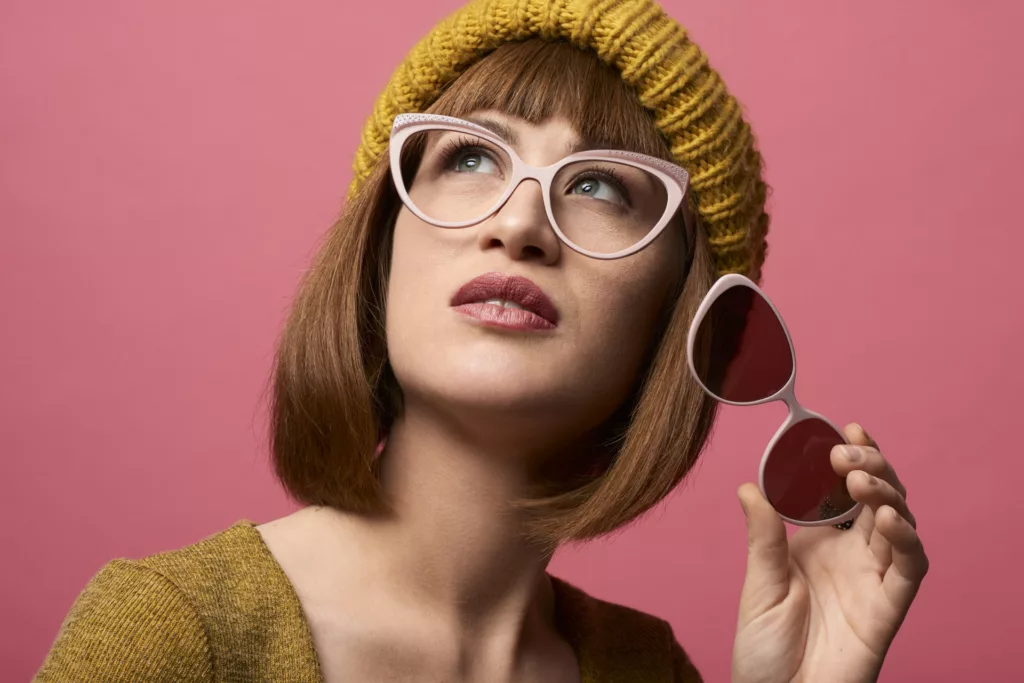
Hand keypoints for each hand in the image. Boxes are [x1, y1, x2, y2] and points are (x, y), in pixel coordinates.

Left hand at [731, 424, 927, 682]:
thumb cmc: (764, 650)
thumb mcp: (758, 584)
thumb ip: (763, 536)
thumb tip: (749, 485)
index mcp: (817, 543)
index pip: (840, 490)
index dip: (849, 458)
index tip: (843, 430)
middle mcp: (850, 554)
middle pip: (876, 497)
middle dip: (870, 465)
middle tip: (848, 450)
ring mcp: (872, 578)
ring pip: (898, 522)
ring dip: (887, 493)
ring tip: (860, 478)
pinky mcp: (888, 607)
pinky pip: (909, 567)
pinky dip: (906, 539)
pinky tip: (890, 518)